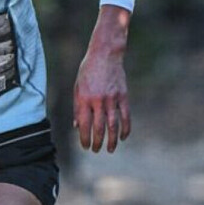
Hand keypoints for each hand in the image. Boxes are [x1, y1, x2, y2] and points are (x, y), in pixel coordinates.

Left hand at [73, 7, 131, 152]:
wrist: (105, 54)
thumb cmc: (88, 70)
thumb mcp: (77, 87)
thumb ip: (77, 107)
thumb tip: (77, 126)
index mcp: (84, 99)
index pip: (84, 125)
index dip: (84, 138)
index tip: (85, 146)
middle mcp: (98, 100)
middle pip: (98, 128)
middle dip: (97, 142)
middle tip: (96, 150)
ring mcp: (112, 98)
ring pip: (113, 125)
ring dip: (112, 140)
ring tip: (110, 149)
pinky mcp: (123, 96)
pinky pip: (126, 116)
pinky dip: (125, 128)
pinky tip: (123, 137)